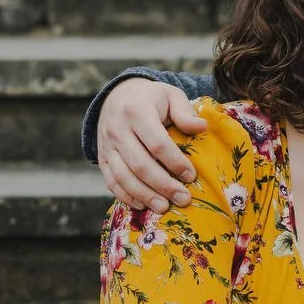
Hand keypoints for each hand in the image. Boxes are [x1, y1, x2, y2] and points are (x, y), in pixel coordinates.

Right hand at [97, 78, 205, 210]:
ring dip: (145, 195)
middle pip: (140, 164)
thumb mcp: (170, 95)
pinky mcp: (102, 158)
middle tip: (183, 199)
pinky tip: (143, 205)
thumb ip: (185, 111)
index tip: (191, 176)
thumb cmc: (151, 98)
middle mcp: (118, 129)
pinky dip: (126, 196)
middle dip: (163, 185)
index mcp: (136, 111)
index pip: (157, 143)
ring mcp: (107, 146)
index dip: (175, 162)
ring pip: (124, 177)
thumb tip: (201, 128)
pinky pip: (111, 181)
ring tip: (164, 207)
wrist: (117, 95)